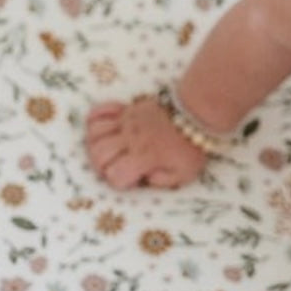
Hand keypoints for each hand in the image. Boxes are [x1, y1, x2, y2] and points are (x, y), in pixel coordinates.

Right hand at [85, 96, 207, 189]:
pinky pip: (99, 111)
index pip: (116, 175)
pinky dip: (95, 120)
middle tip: (116, 166)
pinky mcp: (126, 109)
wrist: (197, 111)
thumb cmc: (192, 144)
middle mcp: (131, 140)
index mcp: (145, 157)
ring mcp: (126, 122)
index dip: (119, 181)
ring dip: (95, 145)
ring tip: (109, 150)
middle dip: (102, 166)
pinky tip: (106, 128)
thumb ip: (164, 180)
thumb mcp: (186, 172)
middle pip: (98, 154)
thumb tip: (146, 178)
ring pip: (94, 134)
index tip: (131, 178)